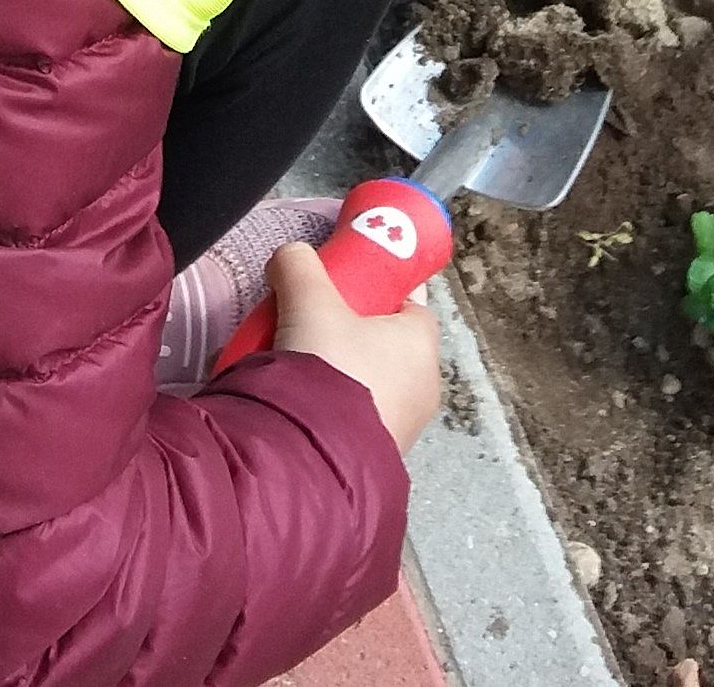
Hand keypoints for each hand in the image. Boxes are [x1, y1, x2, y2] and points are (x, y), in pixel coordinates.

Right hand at [269, 243, 439, 450]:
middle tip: (311, 322)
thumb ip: (298, 267)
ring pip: (369, 381)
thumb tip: (290, 256)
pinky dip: (331, 405)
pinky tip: (298, 402)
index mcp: (422, 341)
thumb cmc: (328, 370)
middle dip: (349, 330)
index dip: (378, 288)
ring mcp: (403, 425)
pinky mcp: (376, 455)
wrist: (312, 457)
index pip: (410, 301)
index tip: (347, 286)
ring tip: (296, 364)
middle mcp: (423, 385)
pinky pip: (355, 417)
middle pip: (385, 341)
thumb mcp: (307, 302)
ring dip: (337, 370)